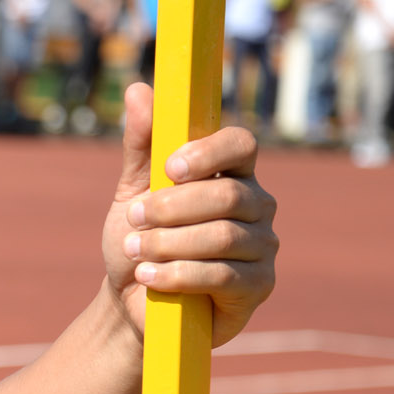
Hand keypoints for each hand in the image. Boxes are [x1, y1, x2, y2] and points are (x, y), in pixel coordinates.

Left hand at [102, 82, 277, 346]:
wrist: (131, 305)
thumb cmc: (139, 243)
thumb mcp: (133, 191)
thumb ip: (141, 144)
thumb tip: (138, 89)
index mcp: (231, 174)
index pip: (242, 145)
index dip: (209, 152)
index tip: (170, 168)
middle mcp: (256, 206)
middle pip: (228, 194)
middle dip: (173, 207)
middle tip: (134, 218)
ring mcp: (262, 247)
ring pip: (223, 236)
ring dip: (169, 243)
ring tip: (135, 252)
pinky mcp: (258, 287)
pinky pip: (224, 275)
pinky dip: (180, 274)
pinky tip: (150, 277)